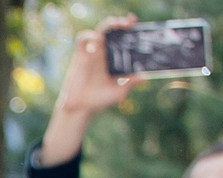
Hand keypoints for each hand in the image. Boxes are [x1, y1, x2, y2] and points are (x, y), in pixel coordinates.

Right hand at [43, 17, 138, 164]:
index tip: (137, 25)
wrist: (77, 111)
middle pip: (111, 31)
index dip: (130, 31)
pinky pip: (82, 41)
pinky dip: (89, 39)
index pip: (123, 40)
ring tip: (112, 30)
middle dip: (119, 24)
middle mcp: (103, 53)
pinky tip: (95, 43)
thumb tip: (146, 76)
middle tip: (128, 22)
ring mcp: (90, 54)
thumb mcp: (118, 94)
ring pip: (97, 33)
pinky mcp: (77, 58)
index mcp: (115, 59)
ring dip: (106, 29)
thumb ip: (131, 84)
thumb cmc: (97, 102)